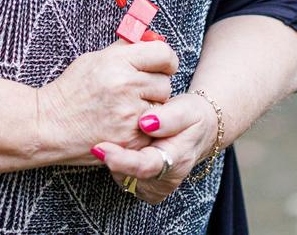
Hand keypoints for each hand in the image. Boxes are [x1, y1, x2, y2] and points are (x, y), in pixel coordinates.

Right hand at [37, 40, 177, 163]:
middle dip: (154, 85)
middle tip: (134, 90)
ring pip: (162, 107)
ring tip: (126, 108)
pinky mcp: (133, 140)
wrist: (51, 124)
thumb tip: (150, 39)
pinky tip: (124, 124)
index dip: (165, 59)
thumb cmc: (71, 90)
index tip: (161, 64)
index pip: (163, 53)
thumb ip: (125, 49)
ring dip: (151, 107)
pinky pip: (154, 130)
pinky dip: (144, 128)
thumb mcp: (95, 59)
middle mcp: (126, 86)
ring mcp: (131, 115)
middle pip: (165, 82)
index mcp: (117, 61)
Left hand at [91, 92, 219, 203]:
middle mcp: (167, 179)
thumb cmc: (191, 116)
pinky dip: (117, 164)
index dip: (122, 160)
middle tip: (97, 142)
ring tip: (113, 139)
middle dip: (112, 160)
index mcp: (177, 160)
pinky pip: (125, 180)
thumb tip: (145, 122)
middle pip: (131, 177)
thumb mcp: (186, 109)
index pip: (146, 166)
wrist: (199, 129)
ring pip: (124, 180)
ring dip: (114, 162)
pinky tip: (118, 146)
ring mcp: (156, 186)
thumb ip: (169, 117)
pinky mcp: (147, 186)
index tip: (100, 148)